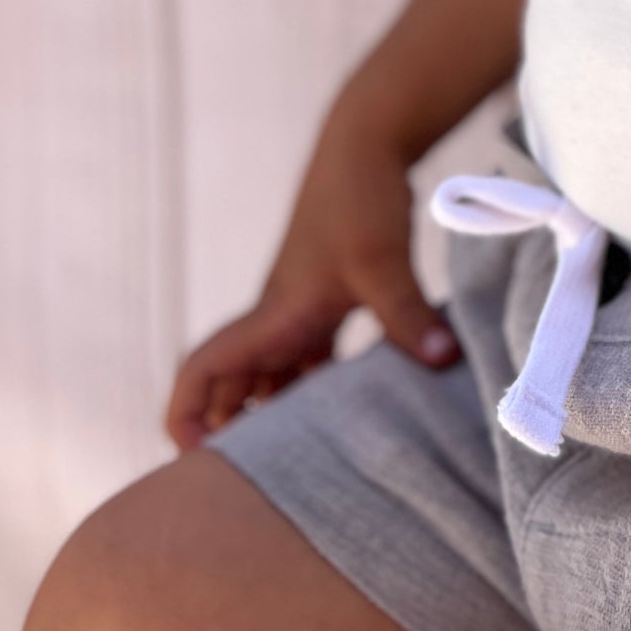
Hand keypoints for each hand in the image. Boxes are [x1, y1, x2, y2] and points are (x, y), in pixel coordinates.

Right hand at [165, 110, 456, 448]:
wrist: (368, 143)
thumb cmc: (359, 196)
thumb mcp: (382, 260)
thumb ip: (406, 315)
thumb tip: (443, 361)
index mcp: (272, 316)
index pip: (200, 372)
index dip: (187, 416)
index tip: (196, 462)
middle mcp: (277, 317)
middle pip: (233, 387)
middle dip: (232, 434)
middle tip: (253, 488)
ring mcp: (301, 307)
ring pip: (273, 375)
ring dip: (277, 414)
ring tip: (297, 468)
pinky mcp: (331, 297)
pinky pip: (311, 356)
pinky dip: (318, 387)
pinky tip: (349, 414)